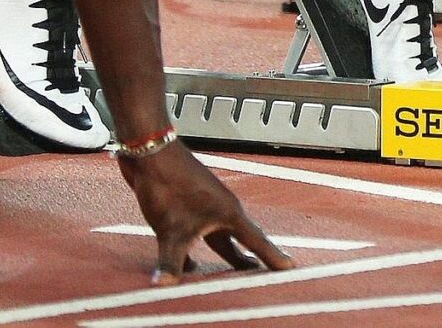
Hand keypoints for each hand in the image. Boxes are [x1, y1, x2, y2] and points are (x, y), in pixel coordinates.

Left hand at [118, 140, 293, 283]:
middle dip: (250, 259)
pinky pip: (199, 235)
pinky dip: (195, 252)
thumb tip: (163, 286)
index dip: (273, 256)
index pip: (256, 242)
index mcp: (228, 214)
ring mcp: (205, 208)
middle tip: (264, 275)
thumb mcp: (170, 229)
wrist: (151, 155)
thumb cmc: (169, 186)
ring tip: (227, 275)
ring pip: (219, 239)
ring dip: (222, 257)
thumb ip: (171, 260)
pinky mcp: (188, 207)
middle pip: (241, 241)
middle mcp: (222, 211)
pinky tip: (185, 264)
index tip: (290, 268)